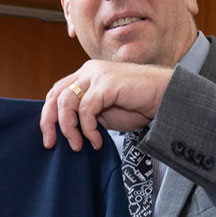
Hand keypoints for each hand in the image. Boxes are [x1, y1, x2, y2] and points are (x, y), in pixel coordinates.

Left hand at [39, 60, 172, 150]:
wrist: (167, 99)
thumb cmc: (138, 106)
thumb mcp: (103, 112)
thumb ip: (83, 114)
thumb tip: (63, 129)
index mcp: (85, 75)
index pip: (55, 92)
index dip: (47, 115)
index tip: (50, 138)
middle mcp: (88, 71)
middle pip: (55, 95)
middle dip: (49, 122)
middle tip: (51, 143)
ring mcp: (97, 75)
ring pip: (66, 101)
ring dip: (69, 127)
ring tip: (79, 145)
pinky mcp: (108, 84)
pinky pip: (86, 109)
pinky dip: (87, 128)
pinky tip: (97, 141)